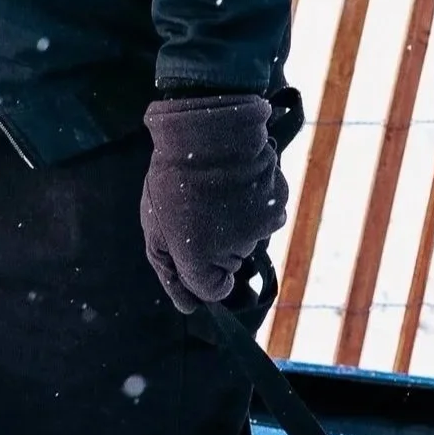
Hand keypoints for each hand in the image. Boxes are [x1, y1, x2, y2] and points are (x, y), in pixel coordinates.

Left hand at [140, 94, 286, 313]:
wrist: (208, 128)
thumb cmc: (173, 178)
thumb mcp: (156, 227)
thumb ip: (170, 272)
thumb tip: (187, 307)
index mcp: (198, 257)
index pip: (213, 290)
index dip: (201, 272)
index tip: (194, 245)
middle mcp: (235, 249)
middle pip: (230, 263)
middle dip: (216, 243)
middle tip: (198, 207)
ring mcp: (260, 227)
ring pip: (249, 239)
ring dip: (236, 222)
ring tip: (217, 190)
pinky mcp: (278, 204)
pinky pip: (266, 216)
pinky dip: (254, 204)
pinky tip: (238, 182)